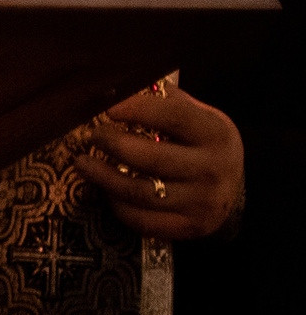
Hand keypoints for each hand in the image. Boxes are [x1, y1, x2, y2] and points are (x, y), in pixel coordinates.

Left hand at [73, 85, 243, 239]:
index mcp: (216, 133)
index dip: (138, 109)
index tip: (108, 108)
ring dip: (103, 177)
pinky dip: (117, 205)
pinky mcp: (189, 228)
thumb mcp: (199, 119)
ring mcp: (203, 202)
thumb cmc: (203, 146)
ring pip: (140, 192)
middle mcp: (213, 168)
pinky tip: (105, 191)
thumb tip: (122, 86)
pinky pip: (142, 220)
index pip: (174, 116)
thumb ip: (167, 103)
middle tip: (92, 136)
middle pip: (151, 157)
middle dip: (113, 144)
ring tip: (82, 163)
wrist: (232, 192)